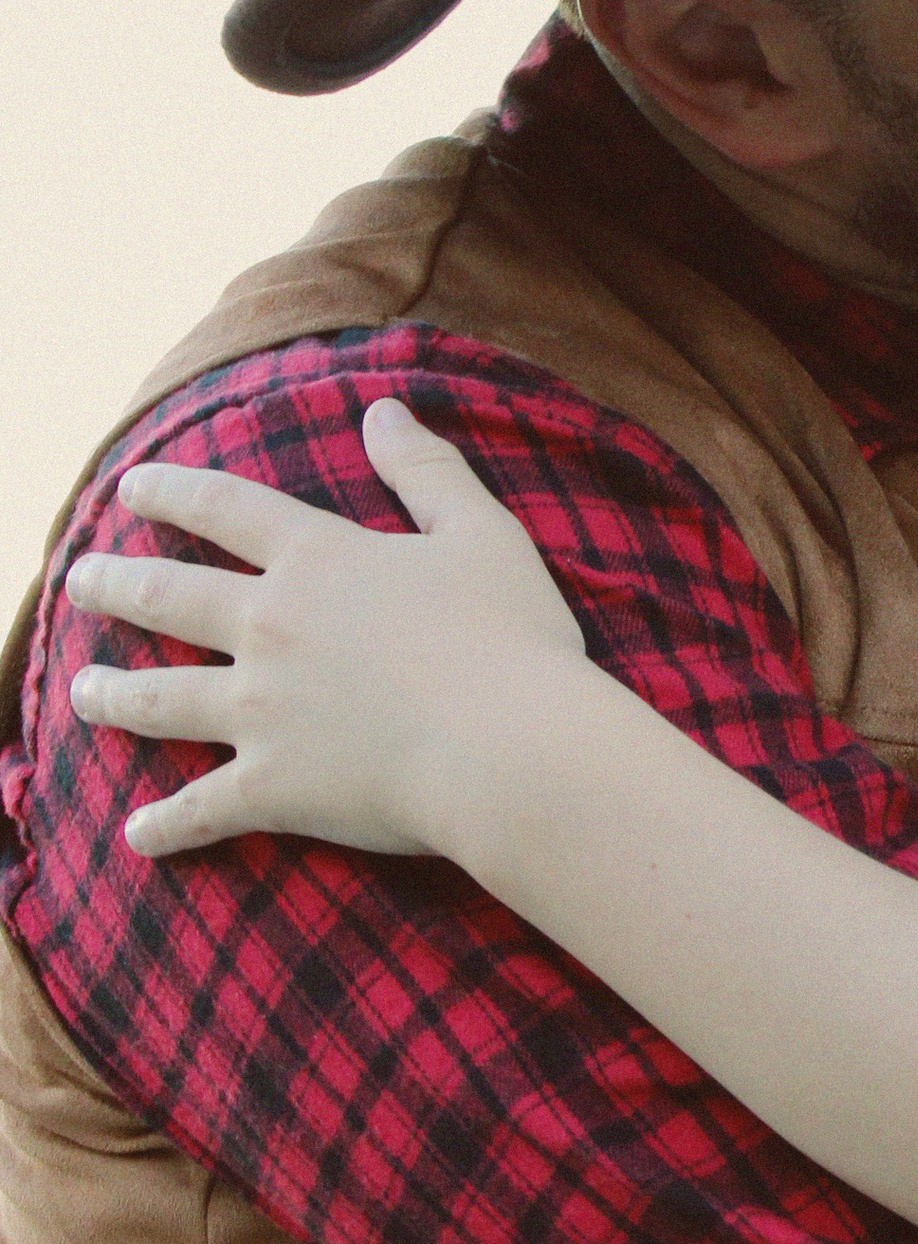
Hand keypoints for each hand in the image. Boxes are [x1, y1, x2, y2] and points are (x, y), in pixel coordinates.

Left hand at [64, 400, 587, 861]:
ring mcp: (260, 710)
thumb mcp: (483, 535)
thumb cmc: (511, 641)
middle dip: (113, 586)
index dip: (173, 492)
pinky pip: (202, 808)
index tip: (130, 487)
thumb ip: (427, 470)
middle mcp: (271, 627)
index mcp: (319, 559)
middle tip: (79, 582)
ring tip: (82, 690)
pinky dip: (166, 825)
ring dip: (113, 693)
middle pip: (167, 598)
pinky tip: (138, 835)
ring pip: (159, 697)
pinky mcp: (272, 786)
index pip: (225, 509)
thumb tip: (384, 409)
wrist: (510, 748)